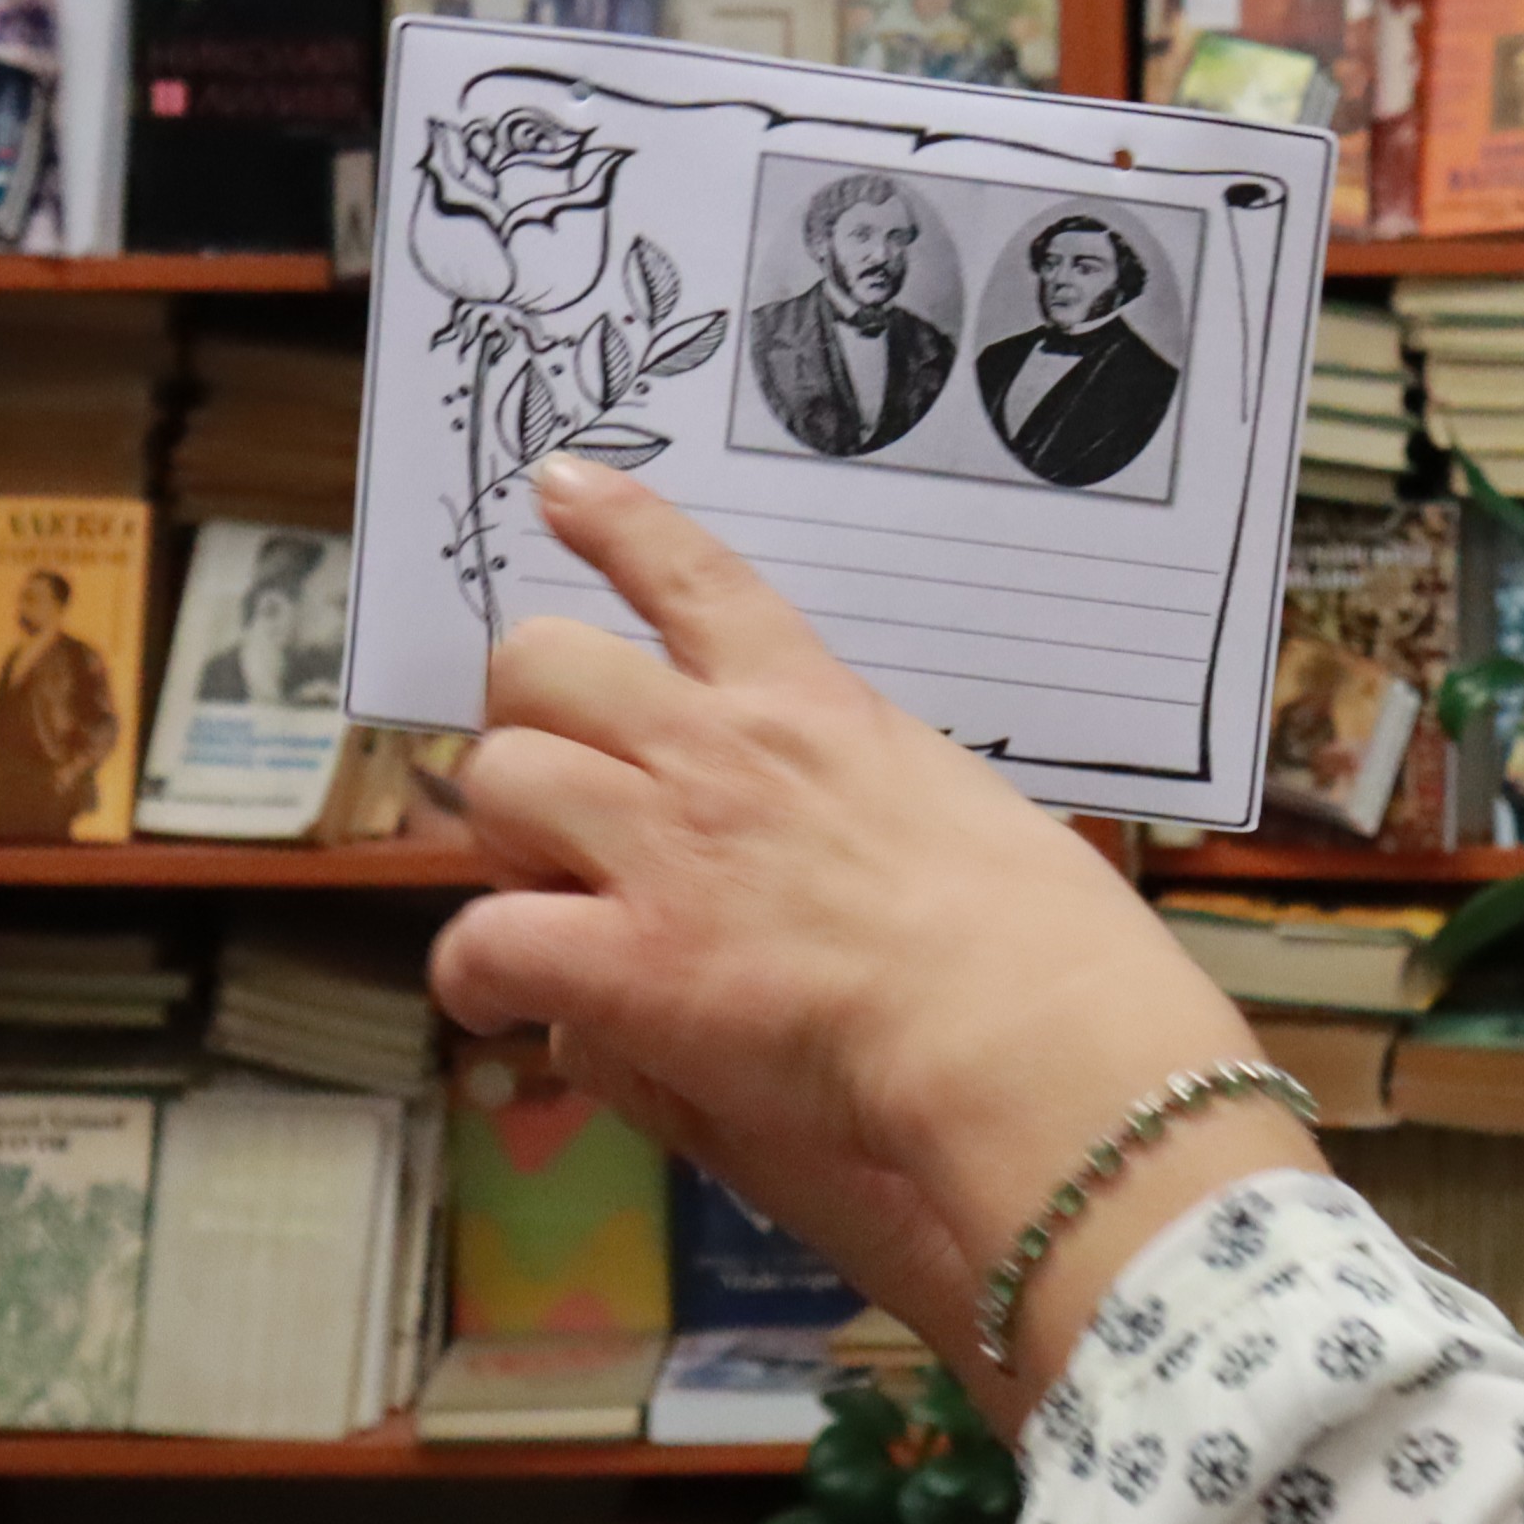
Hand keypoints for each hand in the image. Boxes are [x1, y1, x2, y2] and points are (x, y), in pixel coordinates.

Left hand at [428, 456, 1323, 1425]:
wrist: (1034, 1036)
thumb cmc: (1045, 947)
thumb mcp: (954, 822)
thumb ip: (852, 814)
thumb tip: (773, 865)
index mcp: (815, 708)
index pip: (695, 577)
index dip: (615, 525)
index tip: (563, 486)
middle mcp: (721, 752)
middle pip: (543, 664)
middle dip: (533, 726)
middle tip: (571, 807)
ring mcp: (664, 848)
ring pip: (500, 779)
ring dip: (508, 842)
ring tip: (552, 903)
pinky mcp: (629, 962)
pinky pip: (484, 937)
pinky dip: (478, 976)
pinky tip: (502, 1007)